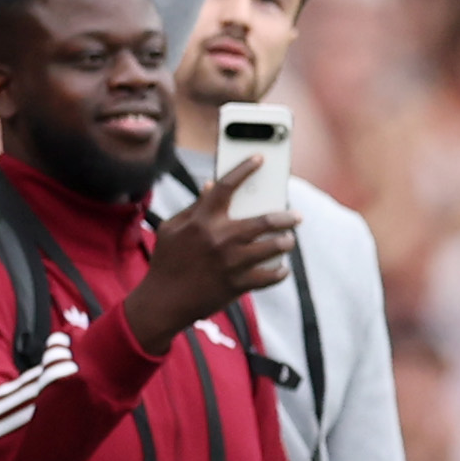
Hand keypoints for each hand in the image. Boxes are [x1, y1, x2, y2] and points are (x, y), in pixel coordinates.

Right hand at [121, 161, 300, 346]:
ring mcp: (231, 262)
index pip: (225, 187)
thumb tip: (211, 186)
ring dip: (286, 242)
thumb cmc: (167, 262)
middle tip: (296, 216)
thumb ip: (194, 208)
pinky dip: (280, 271)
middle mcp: (219, 238)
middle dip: (287, 217)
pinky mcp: (238, 284)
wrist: (163, 301)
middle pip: (265, 221)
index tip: (260, 158)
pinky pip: (271, 275)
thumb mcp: (171, 230)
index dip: (244, 169)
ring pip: (274, 247)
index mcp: (201, 221)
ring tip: (288, 240)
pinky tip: (281, 268)